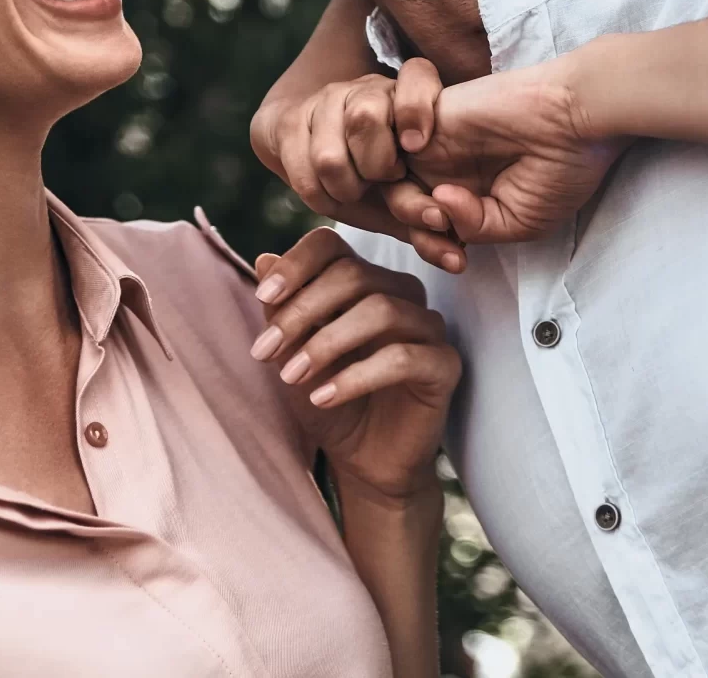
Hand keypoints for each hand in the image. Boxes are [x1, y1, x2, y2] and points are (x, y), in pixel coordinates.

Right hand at [251, 62, 464, 270]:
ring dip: (345, 187)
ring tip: (355, 191)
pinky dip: (318, 196)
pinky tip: (330, 194)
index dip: (416, 107)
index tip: (416, 145)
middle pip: (367, 116)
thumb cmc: (372, 175)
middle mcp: (366, 89)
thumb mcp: (404, 192)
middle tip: (383, 181)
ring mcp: (325, 101)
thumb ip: (429, 222)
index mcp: (404, 95)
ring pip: (330, 154)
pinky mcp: (290, 120)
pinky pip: (301, 171)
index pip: (415, 74)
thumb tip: (457, 261)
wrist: (311, 152)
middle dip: (376, 165)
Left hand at [251, 228, 459, 503]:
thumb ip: (282, 310)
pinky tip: (322, 398)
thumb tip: (264, 259)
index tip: (263, 295)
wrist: (362, 461)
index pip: (333, 246)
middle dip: (303, 310)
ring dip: (326, 343)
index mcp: (364, 280)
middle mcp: (400, 293)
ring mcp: (427, 327)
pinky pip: (402, 358)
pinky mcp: (444, 365)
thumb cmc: (326, 400)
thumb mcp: (291, 355)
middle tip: (265, 350)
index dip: (297, 264)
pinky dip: (355, 376)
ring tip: (291, 376)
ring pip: (381, 310)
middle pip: (354, 274)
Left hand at [396, 53, 626, 244]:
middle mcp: (448, 170)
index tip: (458, 261)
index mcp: (470, 196)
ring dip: (404, 203)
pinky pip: (386, 135)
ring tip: (437, 207)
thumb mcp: (519, 222)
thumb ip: (473, 227)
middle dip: (416, 230)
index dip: (434, 249)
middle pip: (402, 207)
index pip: (429, 228)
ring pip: (388, 179)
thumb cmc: (561, 169)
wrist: (575, 118)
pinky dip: (392, 159)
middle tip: (444, 231)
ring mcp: (436, 144)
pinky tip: (427, 177)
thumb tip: (438, 204)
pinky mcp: (429, 116)